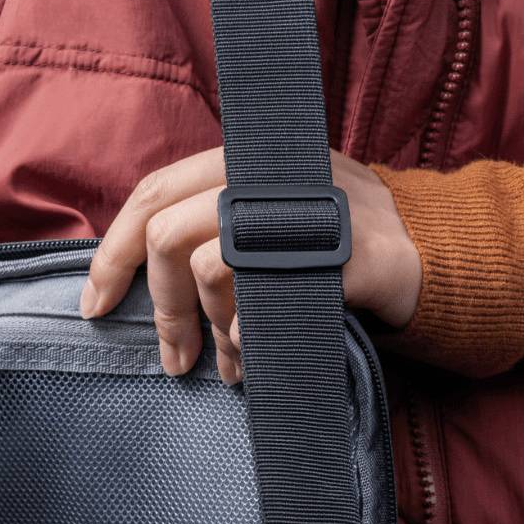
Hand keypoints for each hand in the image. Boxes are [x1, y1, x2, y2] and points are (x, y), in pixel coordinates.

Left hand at [79, 147, 420, 382]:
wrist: (429, 249)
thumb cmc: (328, 240)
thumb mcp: (261, 212)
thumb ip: (202, 228)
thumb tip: (134, 281)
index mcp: (238, 160)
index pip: (151, 195)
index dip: (112, 254)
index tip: (95, 306)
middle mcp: (266, 173)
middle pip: (168, 236)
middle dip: (163, 308)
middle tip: (175, 358)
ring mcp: (305, 208)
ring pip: (211, 267)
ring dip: (211, 328)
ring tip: (230, 363)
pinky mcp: (342, 252)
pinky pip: (269, 295)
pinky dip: (249, 330)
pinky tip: (253, 351)